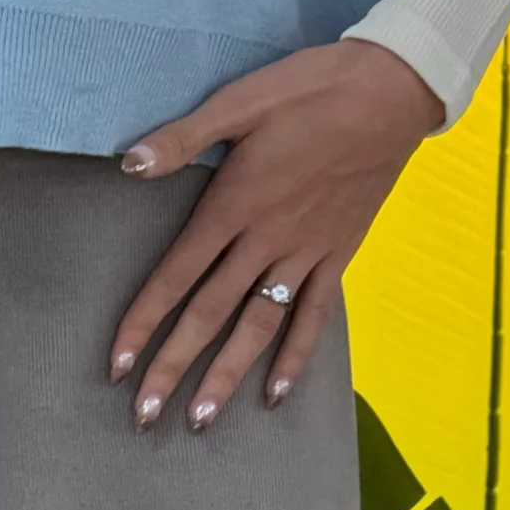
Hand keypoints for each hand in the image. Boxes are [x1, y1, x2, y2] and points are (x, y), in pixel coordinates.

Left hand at [109, 38, 444, 431]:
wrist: (391, 92)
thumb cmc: (310, 90)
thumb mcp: (240, 101)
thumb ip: (182, 139)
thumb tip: (129, 164)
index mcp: (234, 205)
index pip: (176, 276)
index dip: (144, 322)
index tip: (118, 364)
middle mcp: (266, 240)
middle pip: (209, 315)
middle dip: (174, 367)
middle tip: (145, 416)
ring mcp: (305, 253)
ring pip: (257, 327)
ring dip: (227, 376)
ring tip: (200, 419)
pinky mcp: (338, 256)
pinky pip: (313, 316)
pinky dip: (295, 357)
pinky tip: (274, 394)